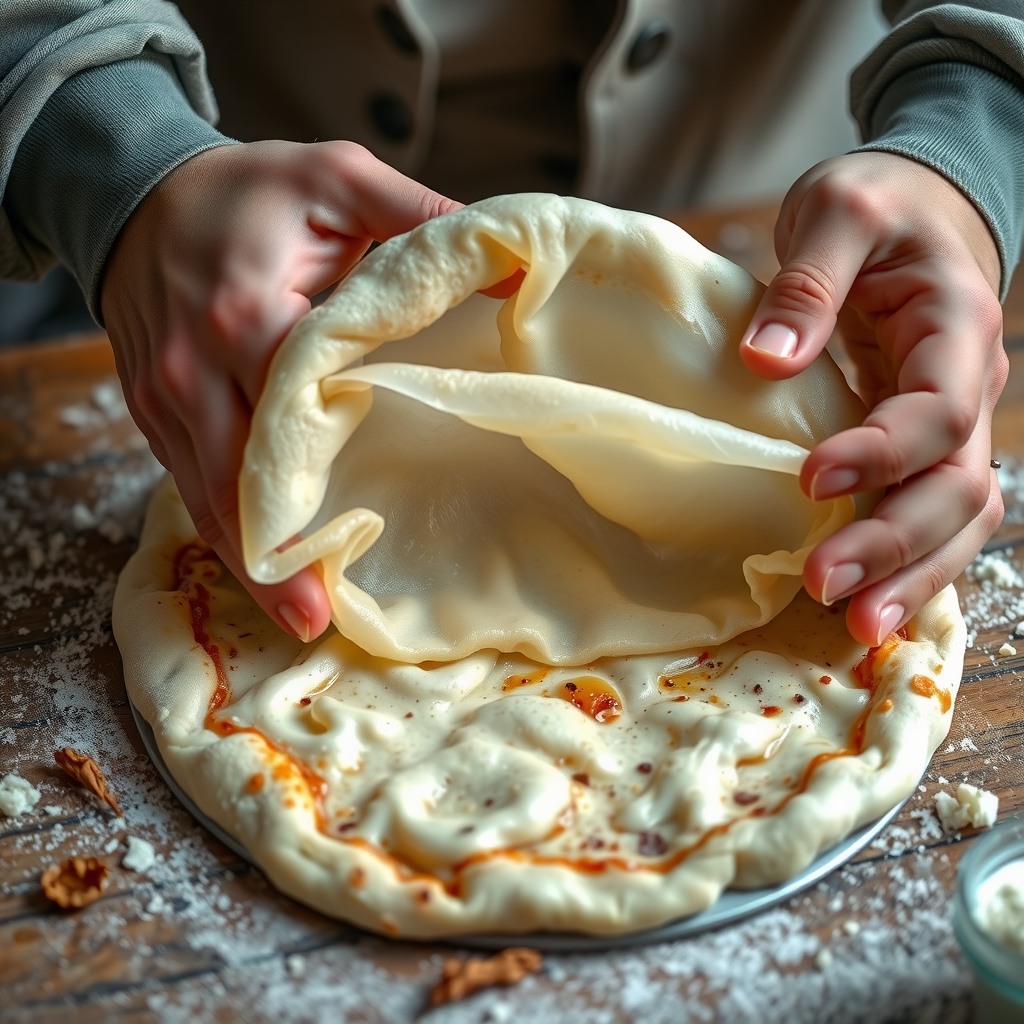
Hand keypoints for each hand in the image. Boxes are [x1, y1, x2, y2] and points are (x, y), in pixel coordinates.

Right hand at [101, 140, 461, 642]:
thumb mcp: (336, 178)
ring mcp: (163, 396)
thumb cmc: (249, 190)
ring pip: (203, 495)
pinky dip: (222, 525)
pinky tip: (258, 564)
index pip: (285, 413)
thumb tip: (508, 257)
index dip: (316, 481)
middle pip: (236, 480)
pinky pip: (184, 481)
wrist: (135, 191)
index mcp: (246, 314)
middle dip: (272, 555)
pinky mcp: (149, 410)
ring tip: (295, 615)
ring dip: (247, 558)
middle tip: (317, 620)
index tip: (351, 539)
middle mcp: (195, 368)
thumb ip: (416, 213)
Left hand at [739, 152, 1006, 646]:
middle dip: (896, 542)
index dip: (883, 450)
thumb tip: (765, 358)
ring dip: (911, 575)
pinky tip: (867, 607)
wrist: (918, 208)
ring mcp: (952, 426)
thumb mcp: (838, 210)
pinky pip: (931, 518)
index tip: (810, 476)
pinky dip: (907, 566)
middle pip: (958, 486)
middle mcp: (970, 388)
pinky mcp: (922, 448)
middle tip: (828, 586)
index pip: (938, 409)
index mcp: (957, 328)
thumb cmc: (878, 204)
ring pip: (958, 518)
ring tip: (857, 627)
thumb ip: (810, 277)